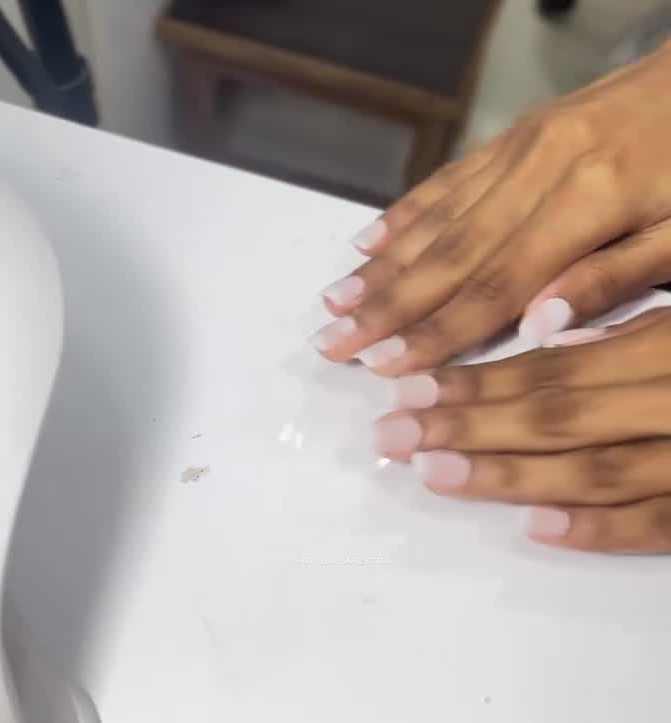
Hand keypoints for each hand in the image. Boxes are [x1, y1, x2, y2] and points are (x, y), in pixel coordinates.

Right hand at [312, 40, 670, 373]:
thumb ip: (614, 281)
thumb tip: (535, 330)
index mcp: (588, 203)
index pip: (495, 285)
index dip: (436, 331)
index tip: (383, 366)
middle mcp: (541, 170)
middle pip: (450, 254)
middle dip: (386, 306)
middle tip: (331, 343)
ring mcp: (524, 147)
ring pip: (441, 218)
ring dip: (383, 265)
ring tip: (334, 302)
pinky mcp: (520, 134)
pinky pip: (452, 179)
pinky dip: (407, 213)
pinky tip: (370, 239)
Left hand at [374, 308, 670, 553]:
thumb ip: (635, 328)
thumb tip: (548, 335)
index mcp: (670, 349)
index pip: (556, 368)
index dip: (477, 382)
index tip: (406, 389)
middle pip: (559, 416)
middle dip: (467, 426)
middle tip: (390, 434)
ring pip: (596, 470)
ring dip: (509, 474)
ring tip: (433, 473)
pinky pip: (656, 523)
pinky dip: (598, 528)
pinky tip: (533, 527)